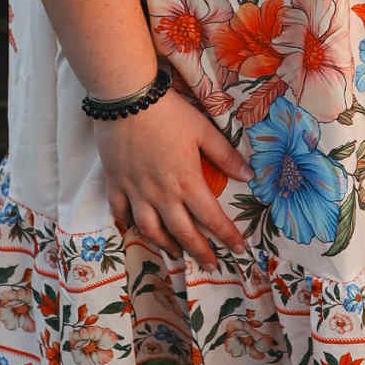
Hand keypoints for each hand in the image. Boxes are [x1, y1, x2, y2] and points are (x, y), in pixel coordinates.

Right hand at [94, 84, 254, 269]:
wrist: (127, 99)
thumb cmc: (169, 113)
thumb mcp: (203, 129)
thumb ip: (225, 155)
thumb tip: (248, 175)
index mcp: (187, 182)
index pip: (212, 218)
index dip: (228, 236)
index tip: (240, 249)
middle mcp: (162, 195)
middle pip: (183, 233)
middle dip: (199, 252)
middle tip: (210, 265)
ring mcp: (136, 192)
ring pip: (150, 230)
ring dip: (165, 246)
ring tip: (176, 254)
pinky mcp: (116, 183)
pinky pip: (121, 213)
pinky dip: (128, 225)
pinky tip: (135, 229)